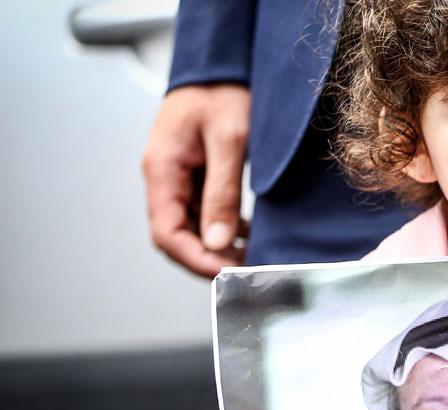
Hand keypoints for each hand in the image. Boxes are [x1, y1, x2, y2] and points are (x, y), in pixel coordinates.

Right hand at [142, 84, 250, 277]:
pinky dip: (225, 227)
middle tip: (248, 269)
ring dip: (219, 245)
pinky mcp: (196, 175)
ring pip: (192, 227)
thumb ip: (222, 191)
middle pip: (178, 235)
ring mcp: (179, 177)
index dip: (195, 259)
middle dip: (210, 258)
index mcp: (162, 170)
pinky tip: (250, 233)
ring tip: (253, 255)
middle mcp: (165, 177)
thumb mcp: (229, 140)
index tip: (228, 274)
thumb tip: (218, 242)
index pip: (167, 233)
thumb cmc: (224, 92)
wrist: (223, 65)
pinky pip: (204, 211)